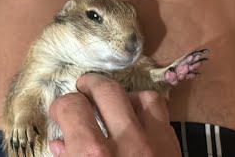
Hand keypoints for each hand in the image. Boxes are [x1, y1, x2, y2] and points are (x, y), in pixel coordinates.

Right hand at [49, 73, 180, 156]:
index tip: (61, 112)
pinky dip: (146, 108)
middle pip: (107, 90)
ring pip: (141, 96)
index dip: (61, 106)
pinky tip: (136, 119)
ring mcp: (155, 143)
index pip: (72, 107)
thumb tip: (61, 143)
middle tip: (83, 91)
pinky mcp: (173, 147)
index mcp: (93, 155)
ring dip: (124, 96)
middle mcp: (126, 143)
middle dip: (90, 85)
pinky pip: (162, 111)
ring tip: (113, 105)